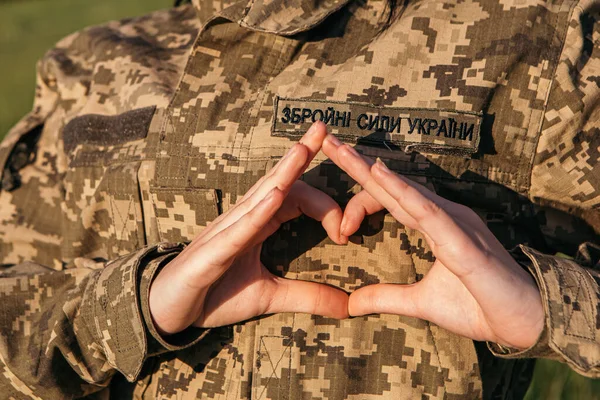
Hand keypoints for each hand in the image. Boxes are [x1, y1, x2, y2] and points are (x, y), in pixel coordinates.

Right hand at [149, 122, 348, 334]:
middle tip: (323, 126)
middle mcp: (244, 219)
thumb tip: (349, 307)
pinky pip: (238, 229)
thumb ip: (308, 296)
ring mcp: (227, 231)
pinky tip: (274, 197)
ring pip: (258, 195)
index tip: (347, 233)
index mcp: (259, 224)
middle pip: (277, 181)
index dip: (326, 209)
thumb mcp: (270, 296)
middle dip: (300, 153)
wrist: (171, 311)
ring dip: (282, 172)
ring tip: (303, 148)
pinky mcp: (213, 252)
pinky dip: (257, 213)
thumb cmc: (215, 295)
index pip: (296, 198)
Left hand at [323, 135, 543, 349]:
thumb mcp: (421, 302)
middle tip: (326, 142)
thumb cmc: (479, 307)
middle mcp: (441, 215)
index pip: (389, 201)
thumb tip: (352, 305)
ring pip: (405, 189)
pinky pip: (427, 211)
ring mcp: (453, 222)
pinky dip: (402, 191)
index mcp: (433, 225)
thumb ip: (386, 297)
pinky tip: (378, 174)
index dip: (358, 203)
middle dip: (356, 164)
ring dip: (370, 170)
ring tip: (341, 150)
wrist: (524, 322)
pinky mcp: (462, 240)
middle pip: (390, 185)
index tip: (337, 227)